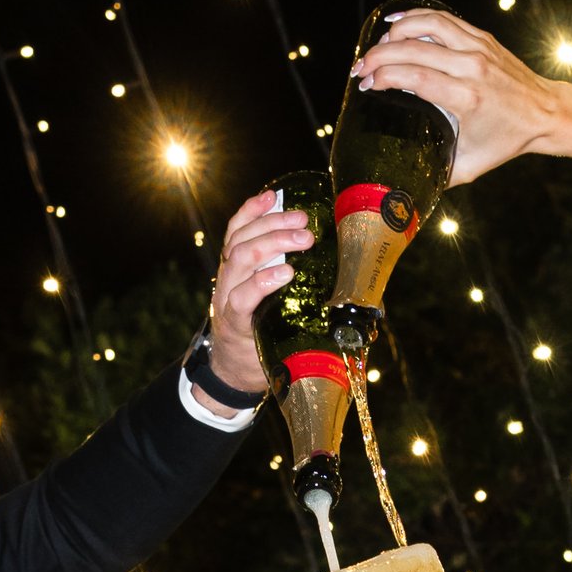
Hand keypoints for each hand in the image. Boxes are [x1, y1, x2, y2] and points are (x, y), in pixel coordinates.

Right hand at [206, 184, 312, 393]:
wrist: (233, 376)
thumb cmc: (261, 335)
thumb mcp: (270, 302)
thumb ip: (290, 282)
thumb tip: (343, 271)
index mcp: (235, 270)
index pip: (236, 231)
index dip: (252, 211)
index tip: (274, 196)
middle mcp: (228, 279)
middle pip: (242, 239)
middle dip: (273, 224)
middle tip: (304, 222)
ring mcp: (228, 300)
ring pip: (240, 259)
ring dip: (273, 244)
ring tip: (303, 241)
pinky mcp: (235, 324)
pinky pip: (243, 296)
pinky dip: (264, 281)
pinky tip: (285, 273)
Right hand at [352, 10, 564, 186]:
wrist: (544, 113)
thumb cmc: (508, 140)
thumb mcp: (472, 165)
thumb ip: (438, 175)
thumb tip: (405, 187)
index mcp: (468, 98)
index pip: (415, 78)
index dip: (384, 77)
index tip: (366, 85)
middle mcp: (472, 68)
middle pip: (413, 49)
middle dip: (379, 56)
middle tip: (361, 68)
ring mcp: (478, 48)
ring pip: (427, 25)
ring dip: (396, 32)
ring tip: (377, 46)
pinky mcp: (481, 38)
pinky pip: (443, 19)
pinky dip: (416, 17)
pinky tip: (397, 24)